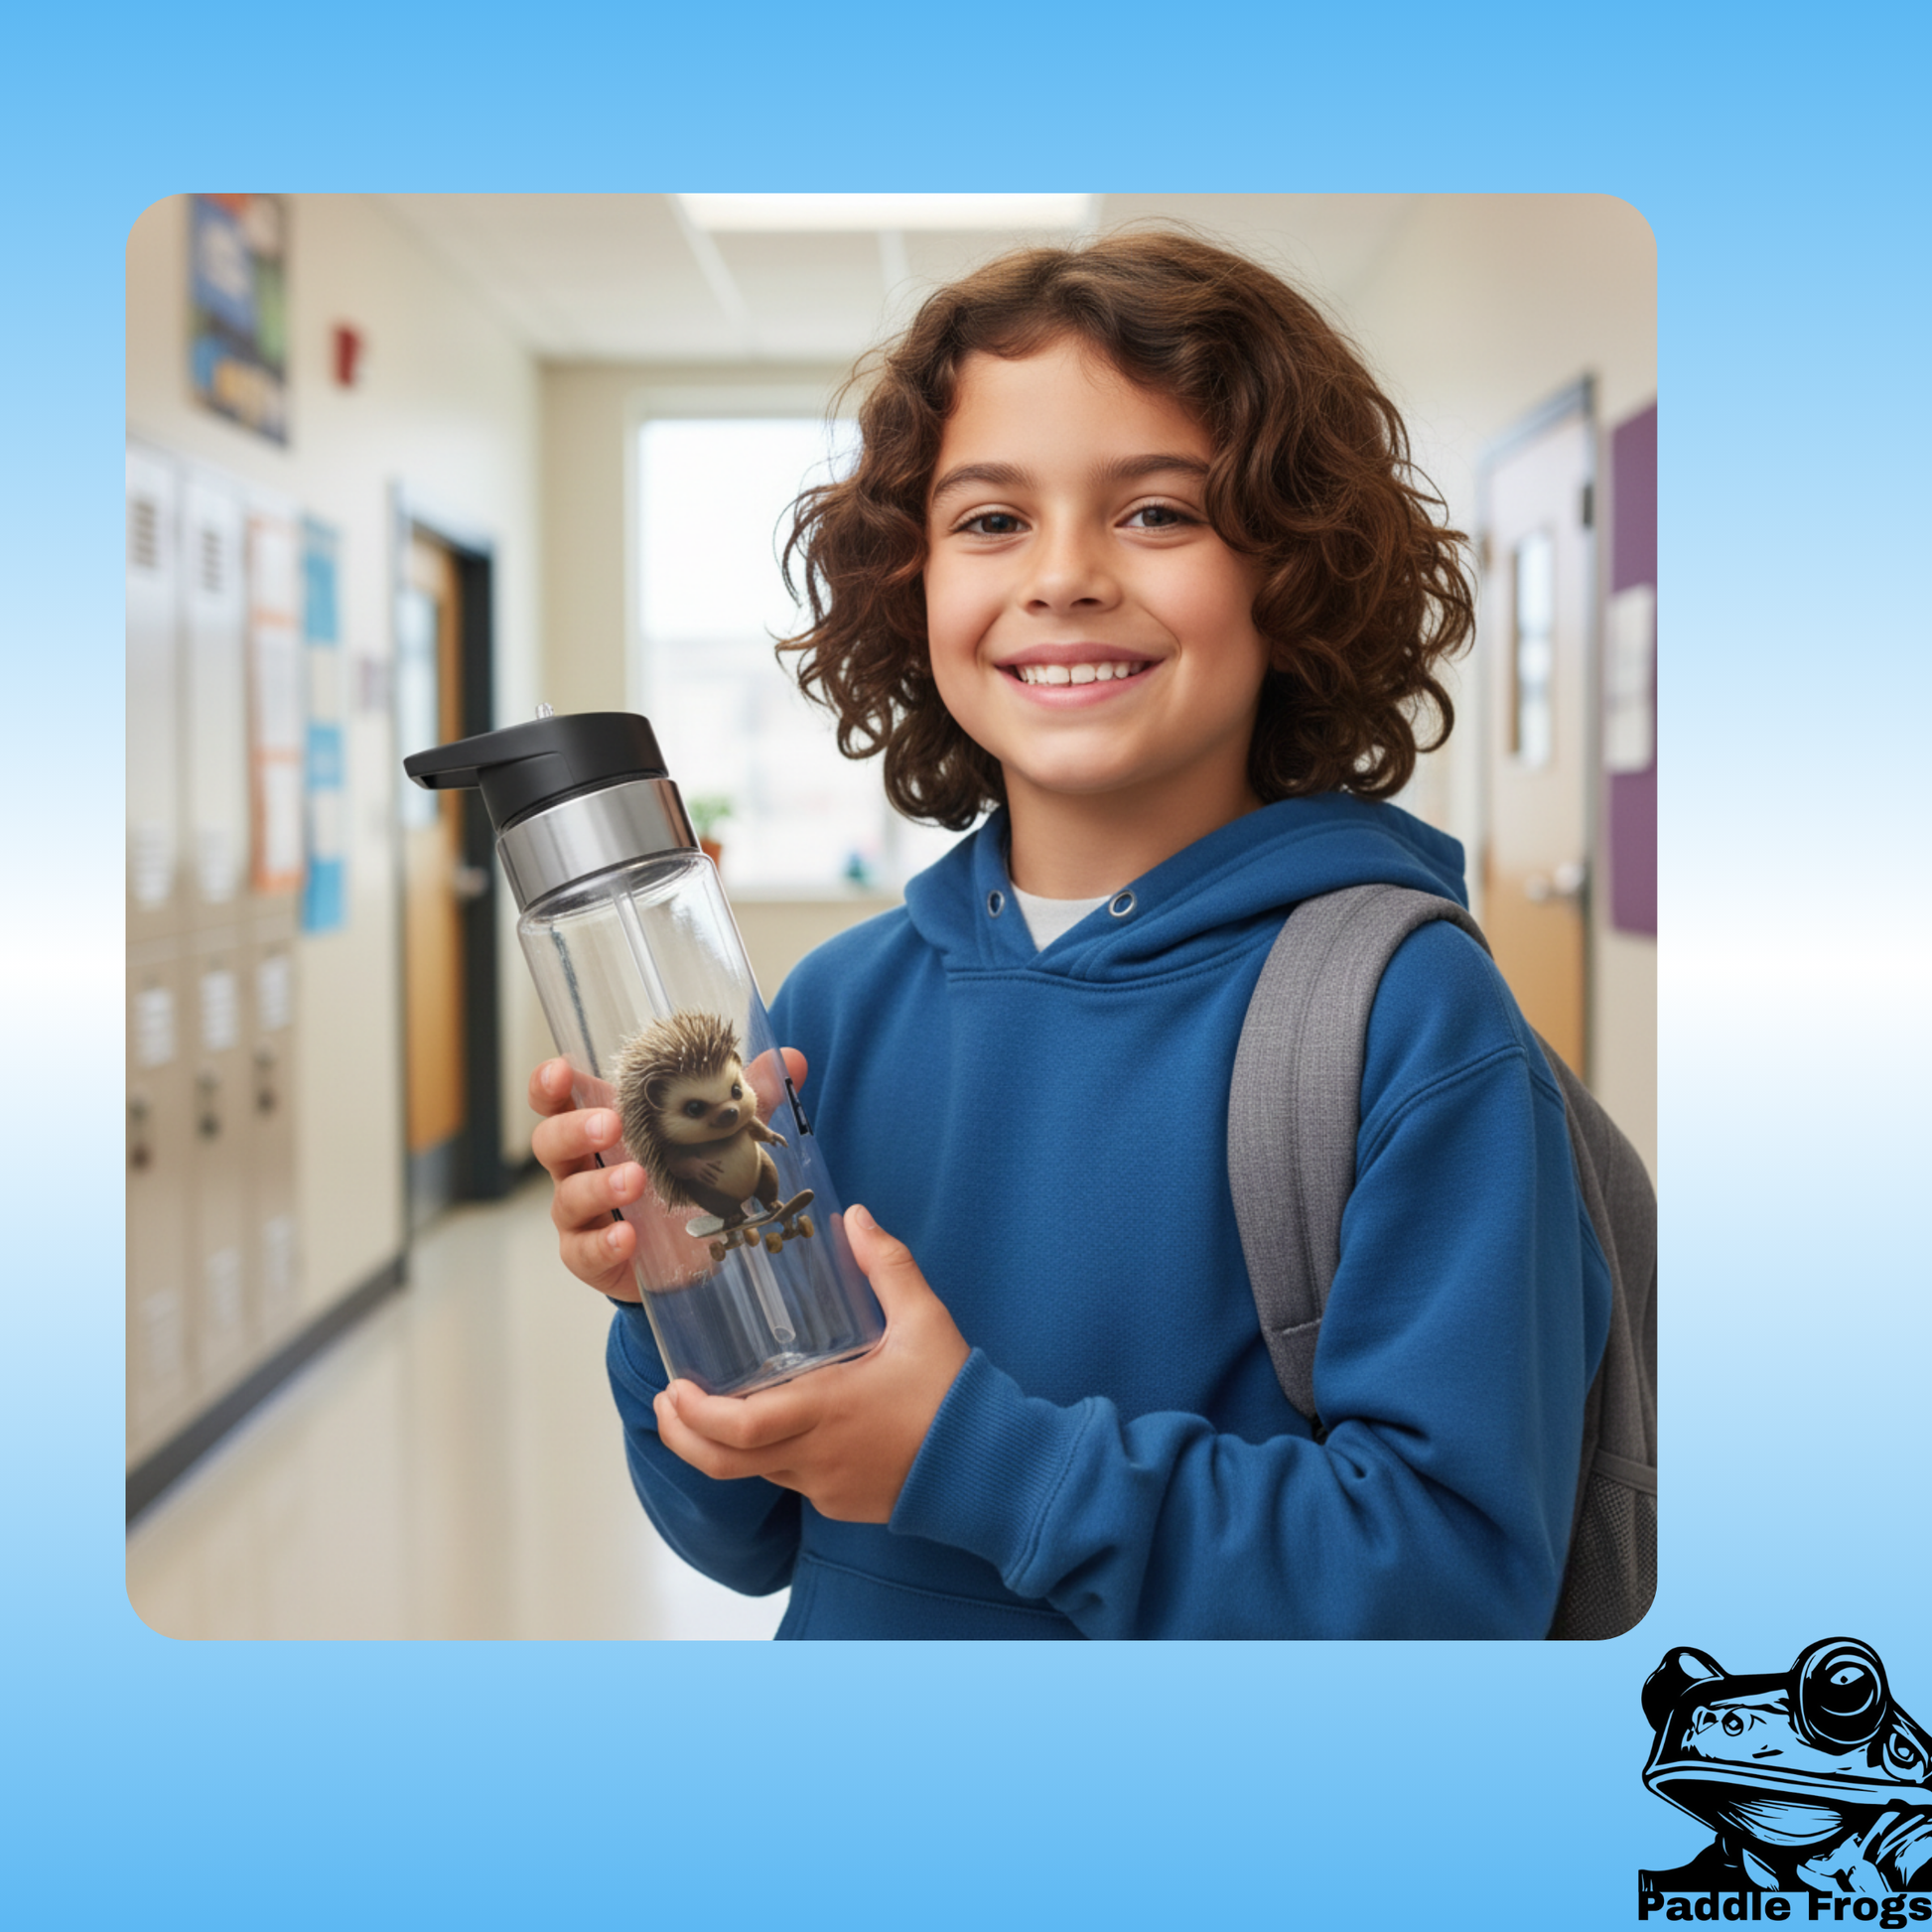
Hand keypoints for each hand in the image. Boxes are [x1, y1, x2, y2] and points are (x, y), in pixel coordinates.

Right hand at [529, 1048, 806, 1302]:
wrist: (687, 1258)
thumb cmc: (688, 1180)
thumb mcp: (721, 1136)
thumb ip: (750, 1098)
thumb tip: (794, 1059)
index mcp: (604, 1128)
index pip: (558, 1099)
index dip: (549, 1084)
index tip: (561, 1072)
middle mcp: (583, 1167)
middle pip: (550, 1142)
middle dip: (574, 1129)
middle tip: (610, 1125)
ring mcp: (583, 1214)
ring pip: (567, 1195)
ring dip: (598, 1185)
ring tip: (634, 1179)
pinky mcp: (593, 1256)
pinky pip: (584, 1250)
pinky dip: (604, 1243)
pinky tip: (627, 1237)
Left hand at [651, 1205, 970, 1522]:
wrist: (989, 1468)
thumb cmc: (955, 1394)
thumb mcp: (925, 1319)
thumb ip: (888, 1266)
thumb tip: (856, 1217)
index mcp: (828, 1411)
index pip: (740, 1429)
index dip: (694, 1415)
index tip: (674, 1387)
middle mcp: (816, 1455)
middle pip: (723, 1463)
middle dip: (682, 1434)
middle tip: (668, 1398)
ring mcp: (824, 1485)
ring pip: (751, 1473)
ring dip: (721, 1444)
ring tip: (707, 1405)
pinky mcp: (836, 1501)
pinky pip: (785, 1481)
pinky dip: (765, 1456)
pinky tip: (776, 1424)